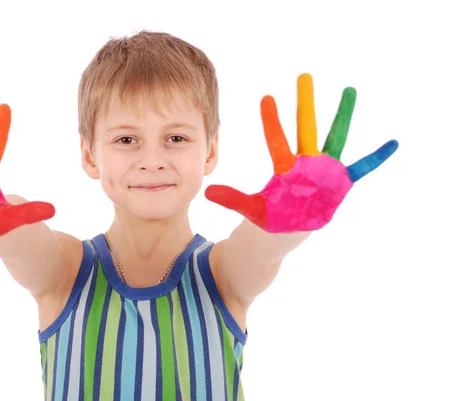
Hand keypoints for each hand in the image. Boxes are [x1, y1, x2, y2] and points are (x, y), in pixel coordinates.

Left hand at [205, 73, 397, 232]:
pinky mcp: (340, 183)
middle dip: (305, 103)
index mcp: (285, 168)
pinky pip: (361, 168)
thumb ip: (232, 199)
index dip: (272, 120)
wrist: (286, 234)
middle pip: (305, 128)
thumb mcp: (250, 209)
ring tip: (348, 90)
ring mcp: (324, 171)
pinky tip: (392, 143)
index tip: (266, 98)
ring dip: (341, 115)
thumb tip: (207, 191)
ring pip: (334, 137)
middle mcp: (306, 163)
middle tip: (303, 75)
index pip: (277, 139)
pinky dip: (375, 158)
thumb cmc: (268, 218)